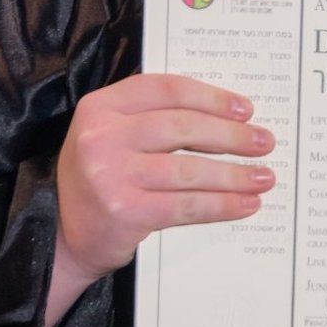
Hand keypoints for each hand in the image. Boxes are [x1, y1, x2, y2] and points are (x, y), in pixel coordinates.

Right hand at [46, 73, 275, 326]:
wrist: (62, 237)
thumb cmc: (102, 179)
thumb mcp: (113, 136)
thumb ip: (154, 118)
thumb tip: (229, 117)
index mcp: (100, 106)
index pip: (167, 90)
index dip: (212, 97)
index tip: (246, 109)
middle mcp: (101, 136)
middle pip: (183, 126)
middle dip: (231, 135)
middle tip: (264, 143)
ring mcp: (111, 175)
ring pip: (189, 168)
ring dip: (234, 174)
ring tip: (263, 177)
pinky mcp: (125, 212)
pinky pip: (186, 205)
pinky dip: (222, 205)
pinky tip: (245, 205)